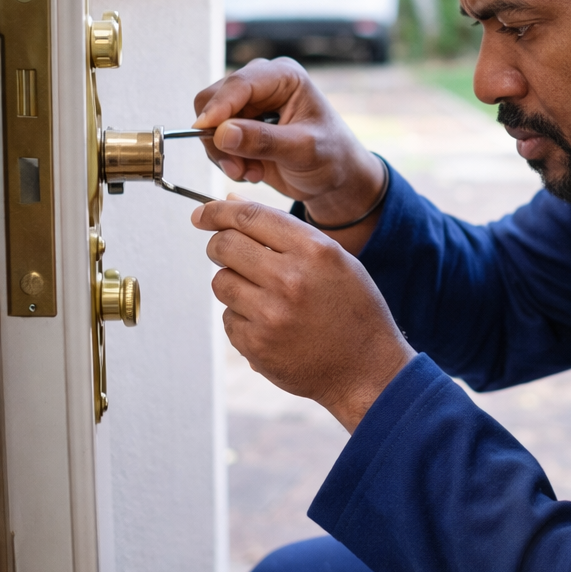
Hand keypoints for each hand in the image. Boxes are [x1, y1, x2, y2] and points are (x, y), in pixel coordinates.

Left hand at [192, 195, 414, 430]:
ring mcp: (270, 314)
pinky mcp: (256, 344)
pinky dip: (241, 317)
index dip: (218, 211)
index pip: (250, 217)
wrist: (366, 369)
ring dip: (232, 284)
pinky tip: (270, 324)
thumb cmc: (353, 310)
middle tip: (226, 253)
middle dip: (219, 246)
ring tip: (262, 295)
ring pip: (221, 282)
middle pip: (225, 245)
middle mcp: (290, 279)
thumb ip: (286, 232)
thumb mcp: (336, 261)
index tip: (203, 213)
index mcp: (315, 251)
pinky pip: (228, 317)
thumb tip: (232, 202)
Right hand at [193, 58, 385, 248]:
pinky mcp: (239, 126)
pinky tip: (253, 172)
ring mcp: (248, 105)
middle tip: (238, 168)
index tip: (204, 130)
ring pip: (209, 123)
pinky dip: (227, 160)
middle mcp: (262, 84)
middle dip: (220, 137)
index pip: (240, 83)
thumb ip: (264, 141)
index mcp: (284, 76)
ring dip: (224, 154)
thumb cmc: (332, 158)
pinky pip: (214, 141)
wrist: (335, 178)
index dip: (219, 107)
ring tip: (252, 173)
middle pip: (214, 100)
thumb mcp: (304, 150)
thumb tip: (221, 133)